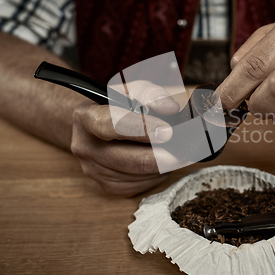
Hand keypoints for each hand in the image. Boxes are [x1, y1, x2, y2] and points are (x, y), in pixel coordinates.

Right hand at [71, 81, 180, 195]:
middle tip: (189, 149)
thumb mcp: (131, 89)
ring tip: (179, 151)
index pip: (112, 125)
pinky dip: (157, 174)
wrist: (96, 126)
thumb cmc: (117, 105)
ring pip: (140, 175)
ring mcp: (94, 170)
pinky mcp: (107, 185)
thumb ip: (150, 93)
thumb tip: (170, 108)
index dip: (142, 129)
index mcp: (86, 118)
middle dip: (165, 156)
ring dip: (164, 166)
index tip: (167, 131)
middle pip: (132, 160)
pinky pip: (140, 185)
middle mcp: (85, 147)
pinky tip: (162, 161)